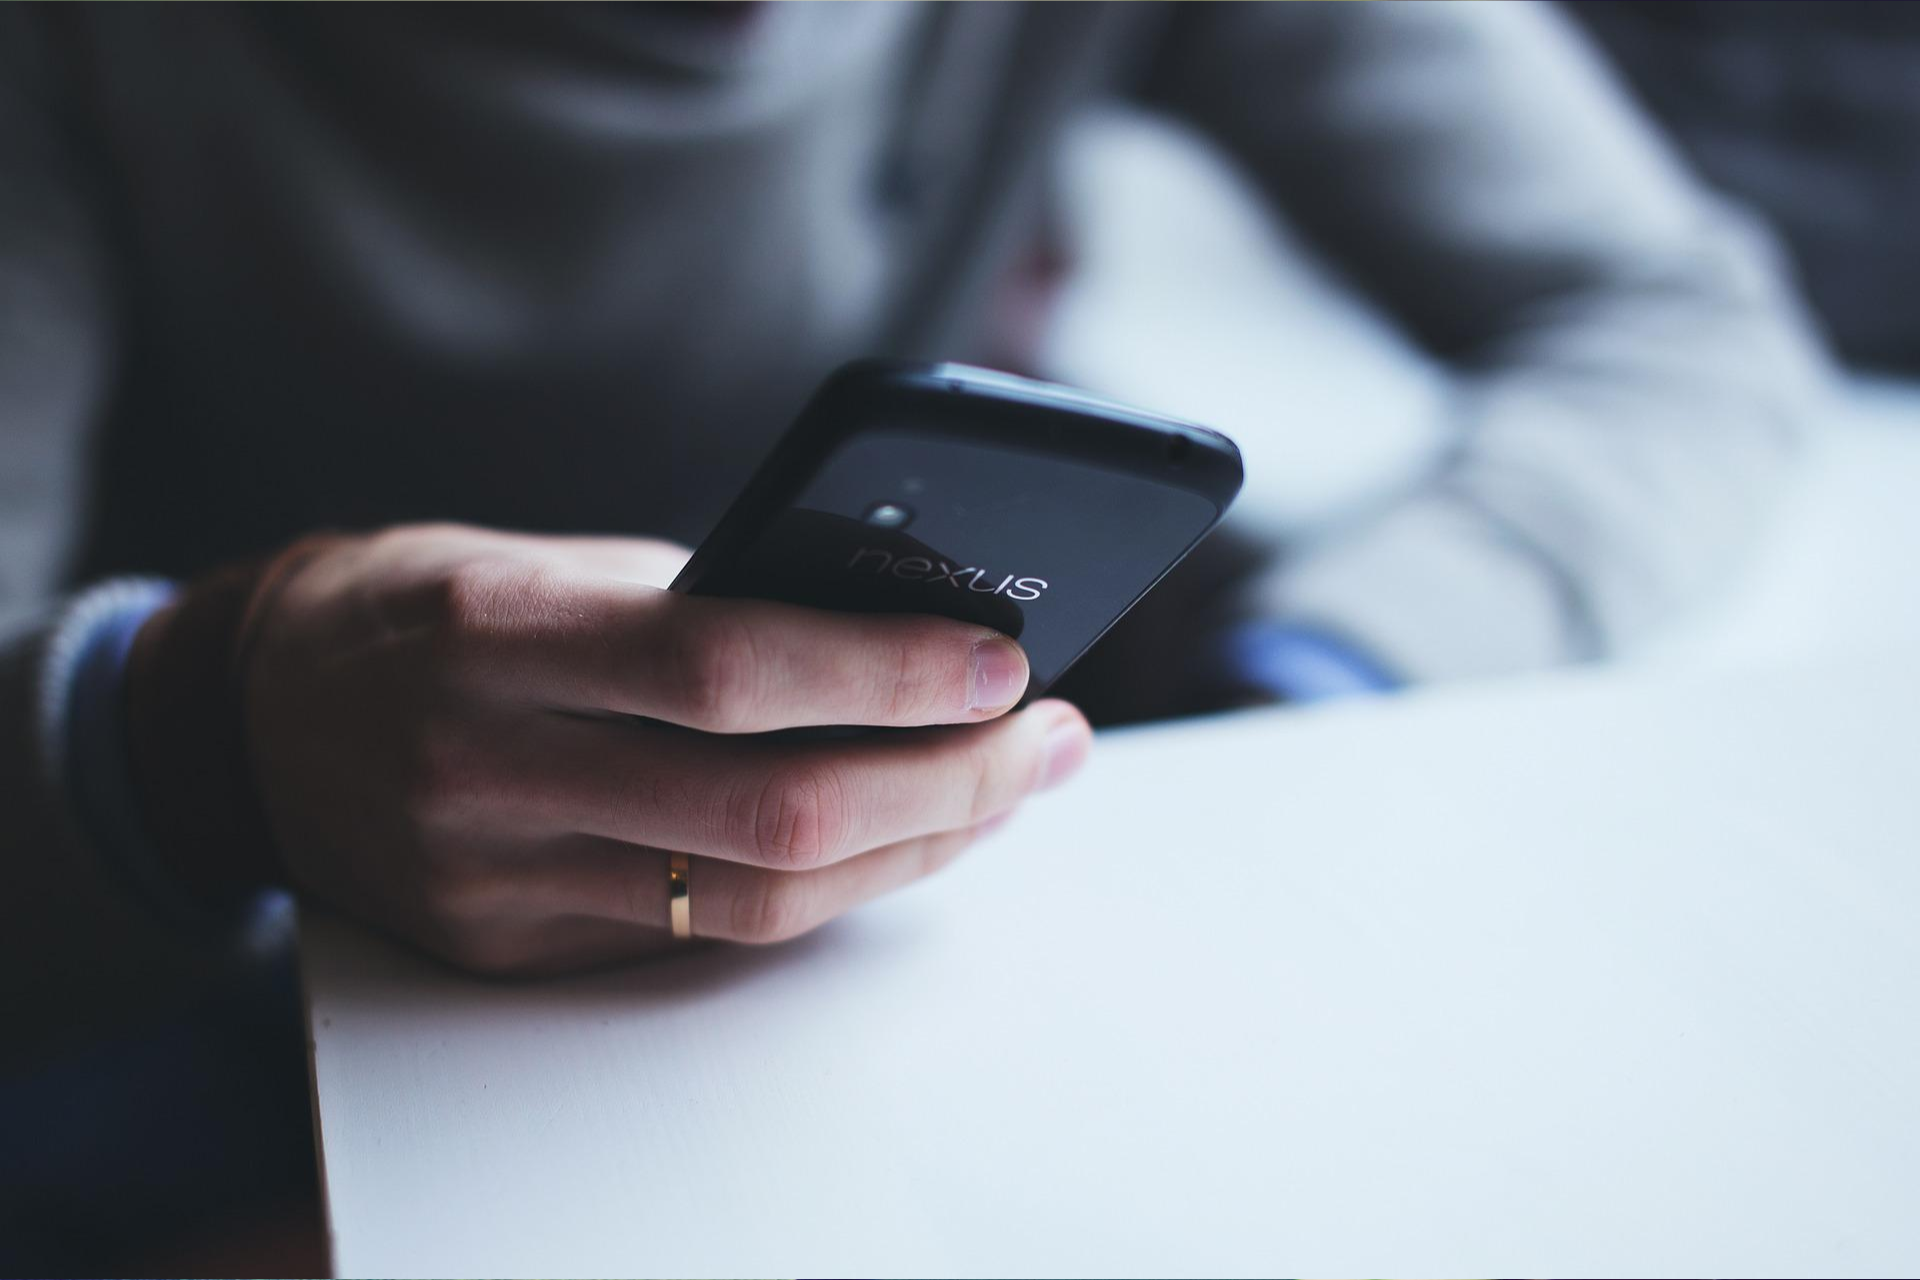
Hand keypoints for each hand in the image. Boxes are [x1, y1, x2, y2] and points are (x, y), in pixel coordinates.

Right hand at [235, 524, 1089, 974]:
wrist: (258, 715)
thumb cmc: (429, 606)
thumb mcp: (544, 560)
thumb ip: (701, 601)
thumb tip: (896, 633)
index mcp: (494, 636)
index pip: (724, 666)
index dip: (884, 670)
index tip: (1005, 661)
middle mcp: (485, 770)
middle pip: (769, 812)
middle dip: (950, 782)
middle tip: (1052, 740)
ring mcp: (494, 879)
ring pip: (759, 899)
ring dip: (919, 847)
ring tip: (1009, 789)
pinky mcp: (510, 946)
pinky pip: (709, 936)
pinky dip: (831, 888)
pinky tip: (906, 838)